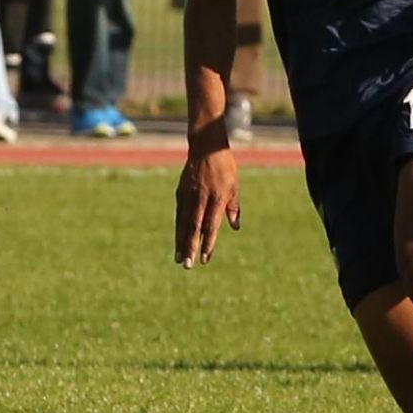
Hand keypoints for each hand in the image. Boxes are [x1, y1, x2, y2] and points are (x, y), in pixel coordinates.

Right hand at [175, 143, 241, 266]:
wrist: (206, 148)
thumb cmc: (225, 168)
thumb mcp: (235, 186)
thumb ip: (233, 208)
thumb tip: (235, 227)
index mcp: (217, 197)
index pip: (211, 225)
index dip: (208, 243)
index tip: (205, 258)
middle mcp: (201, 198)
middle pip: (194, 227)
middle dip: (190, 247)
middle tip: (187, 265)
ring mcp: (188, 195)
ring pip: (183, 223)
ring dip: (180, 242)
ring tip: (178, 259)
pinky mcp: (180, 193)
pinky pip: (179, 214)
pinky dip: (178, 228)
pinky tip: (178, 240)